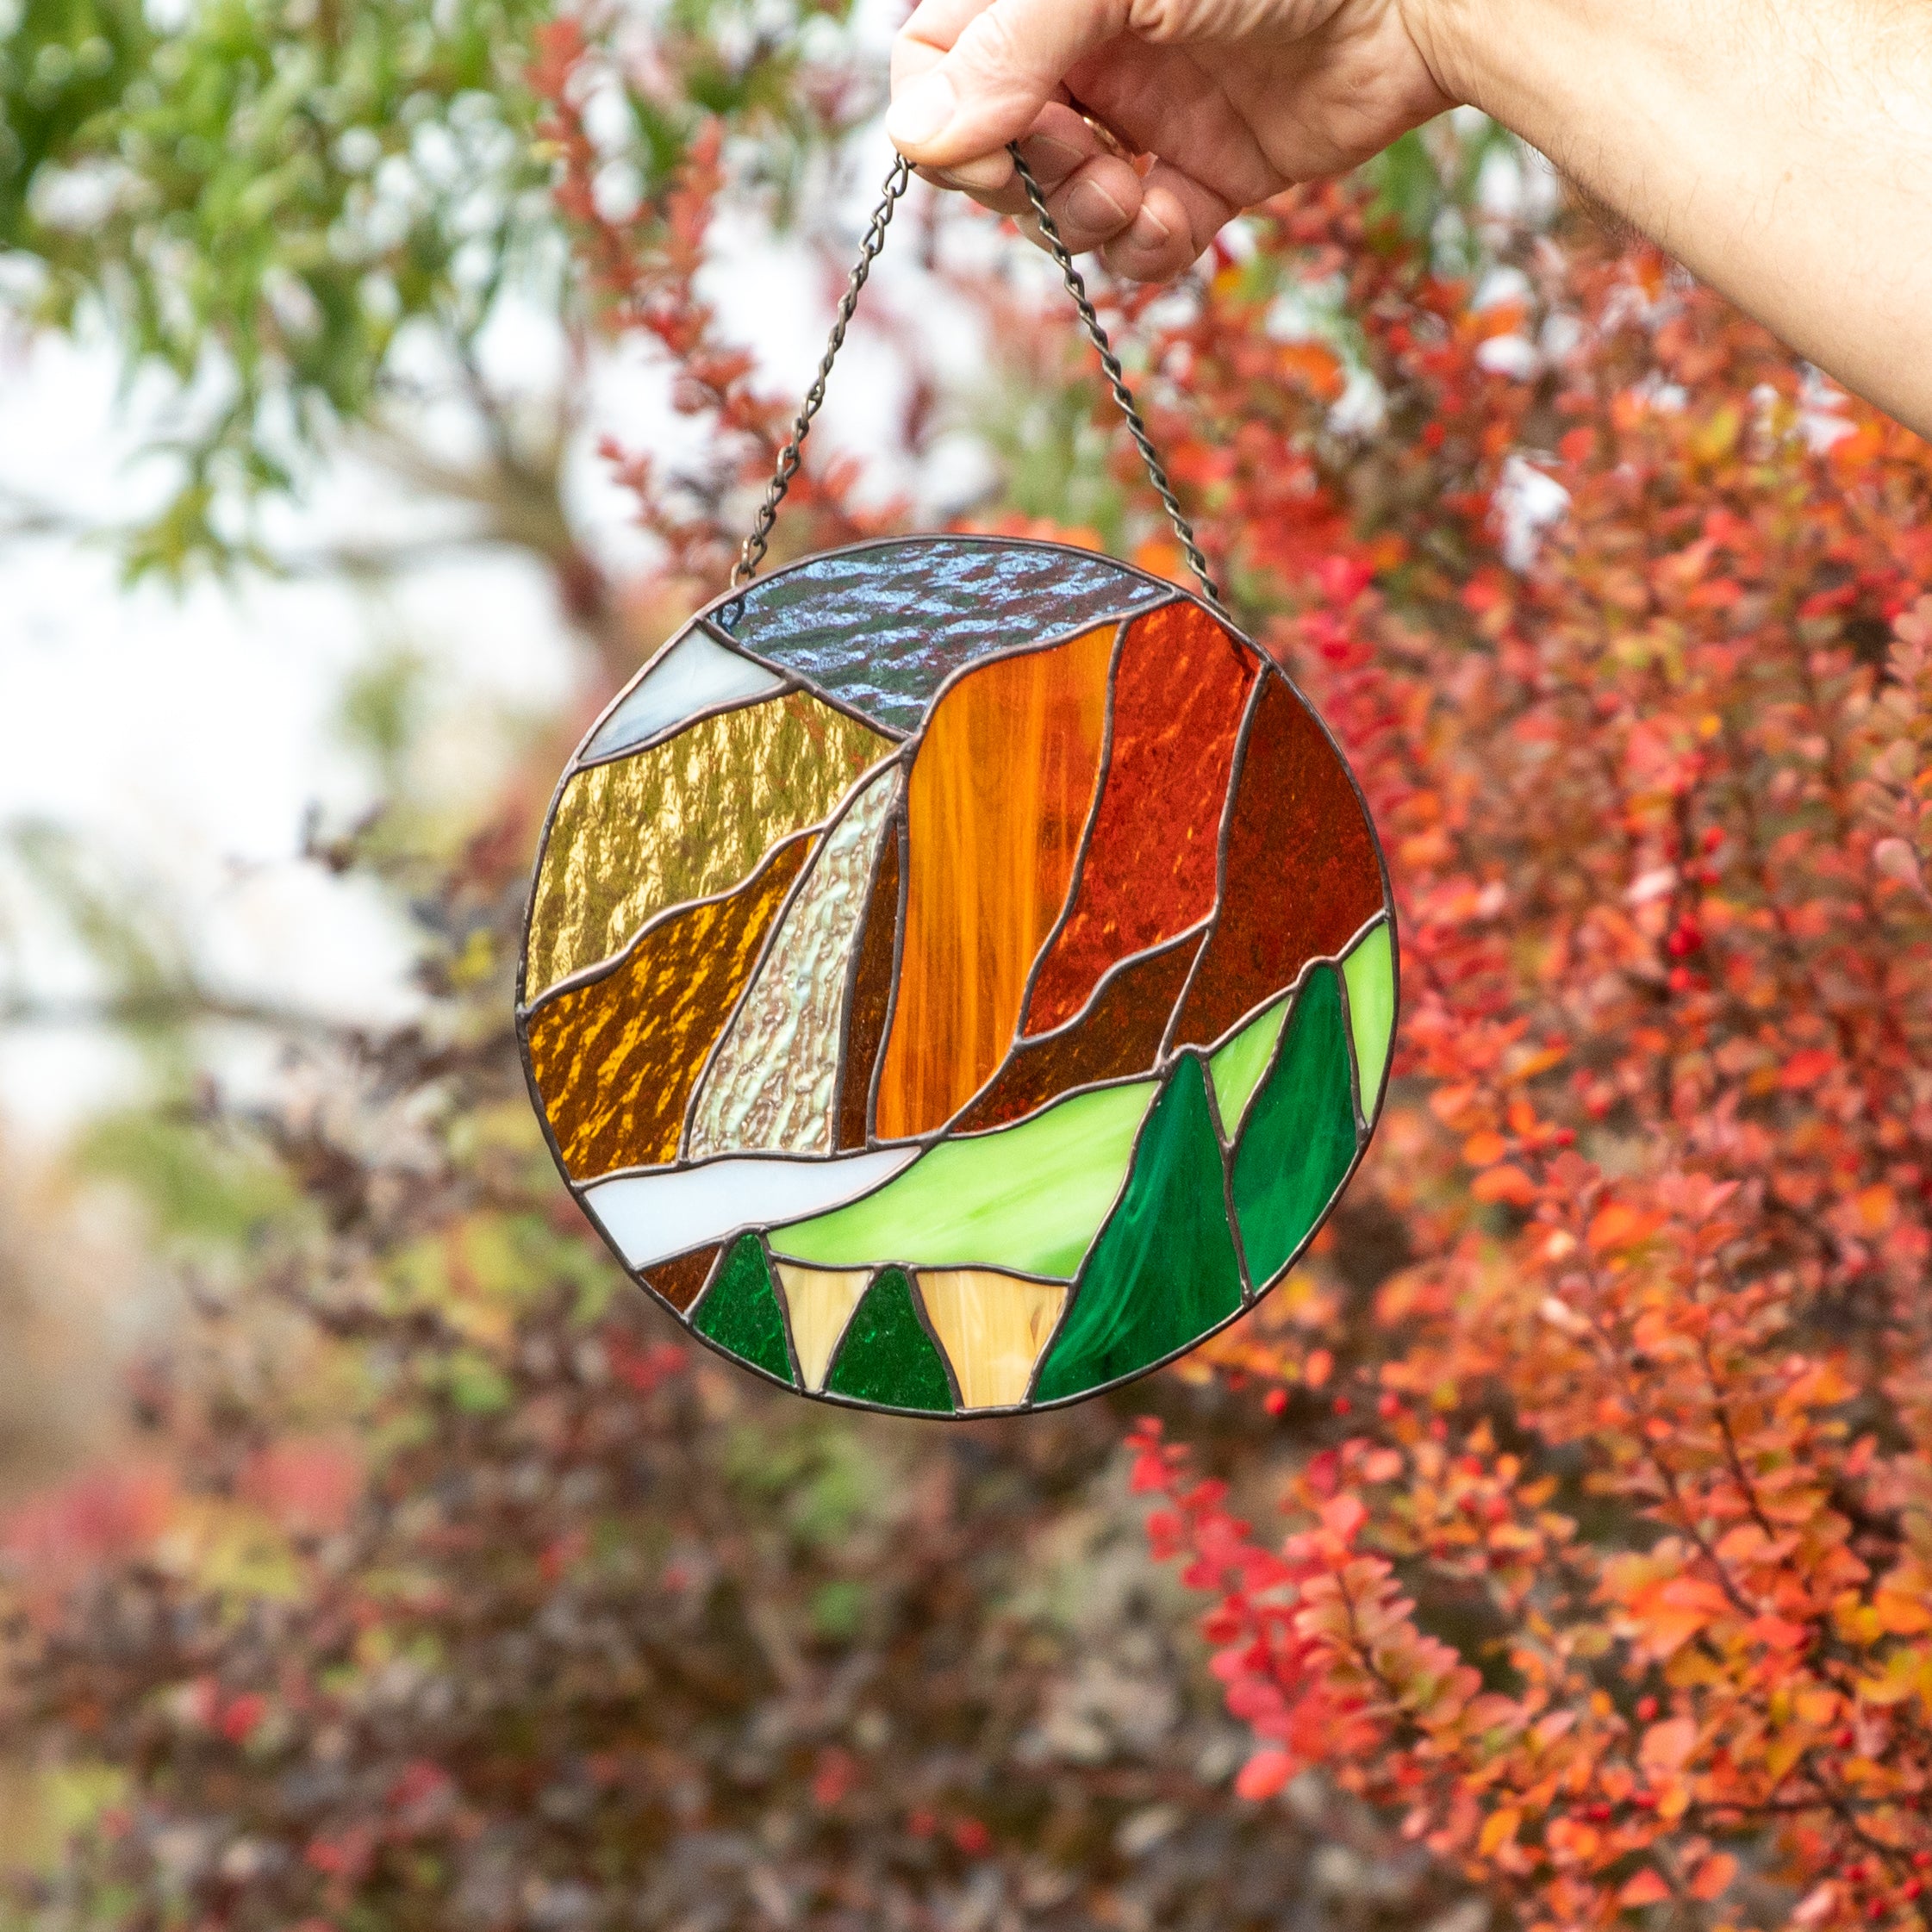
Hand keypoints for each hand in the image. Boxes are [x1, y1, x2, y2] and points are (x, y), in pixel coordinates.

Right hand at [886, 0, 1460, 280]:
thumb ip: (1013, 51)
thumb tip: (917, 137)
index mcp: (1045, 0)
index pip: (933, 68)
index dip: (943, 121)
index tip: (990, 142)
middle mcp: (1084, 60)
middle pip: (991, 156)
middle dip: (1026, 180)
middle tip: (1082, 161)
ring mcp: (1141, 124)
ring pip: (1061, 214)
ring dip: (1087, 222)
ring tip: (1138, 192)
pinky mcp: (1202, 183)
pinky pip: (1138, 251)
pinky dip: (1146, 253)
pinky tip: (1177, 220)